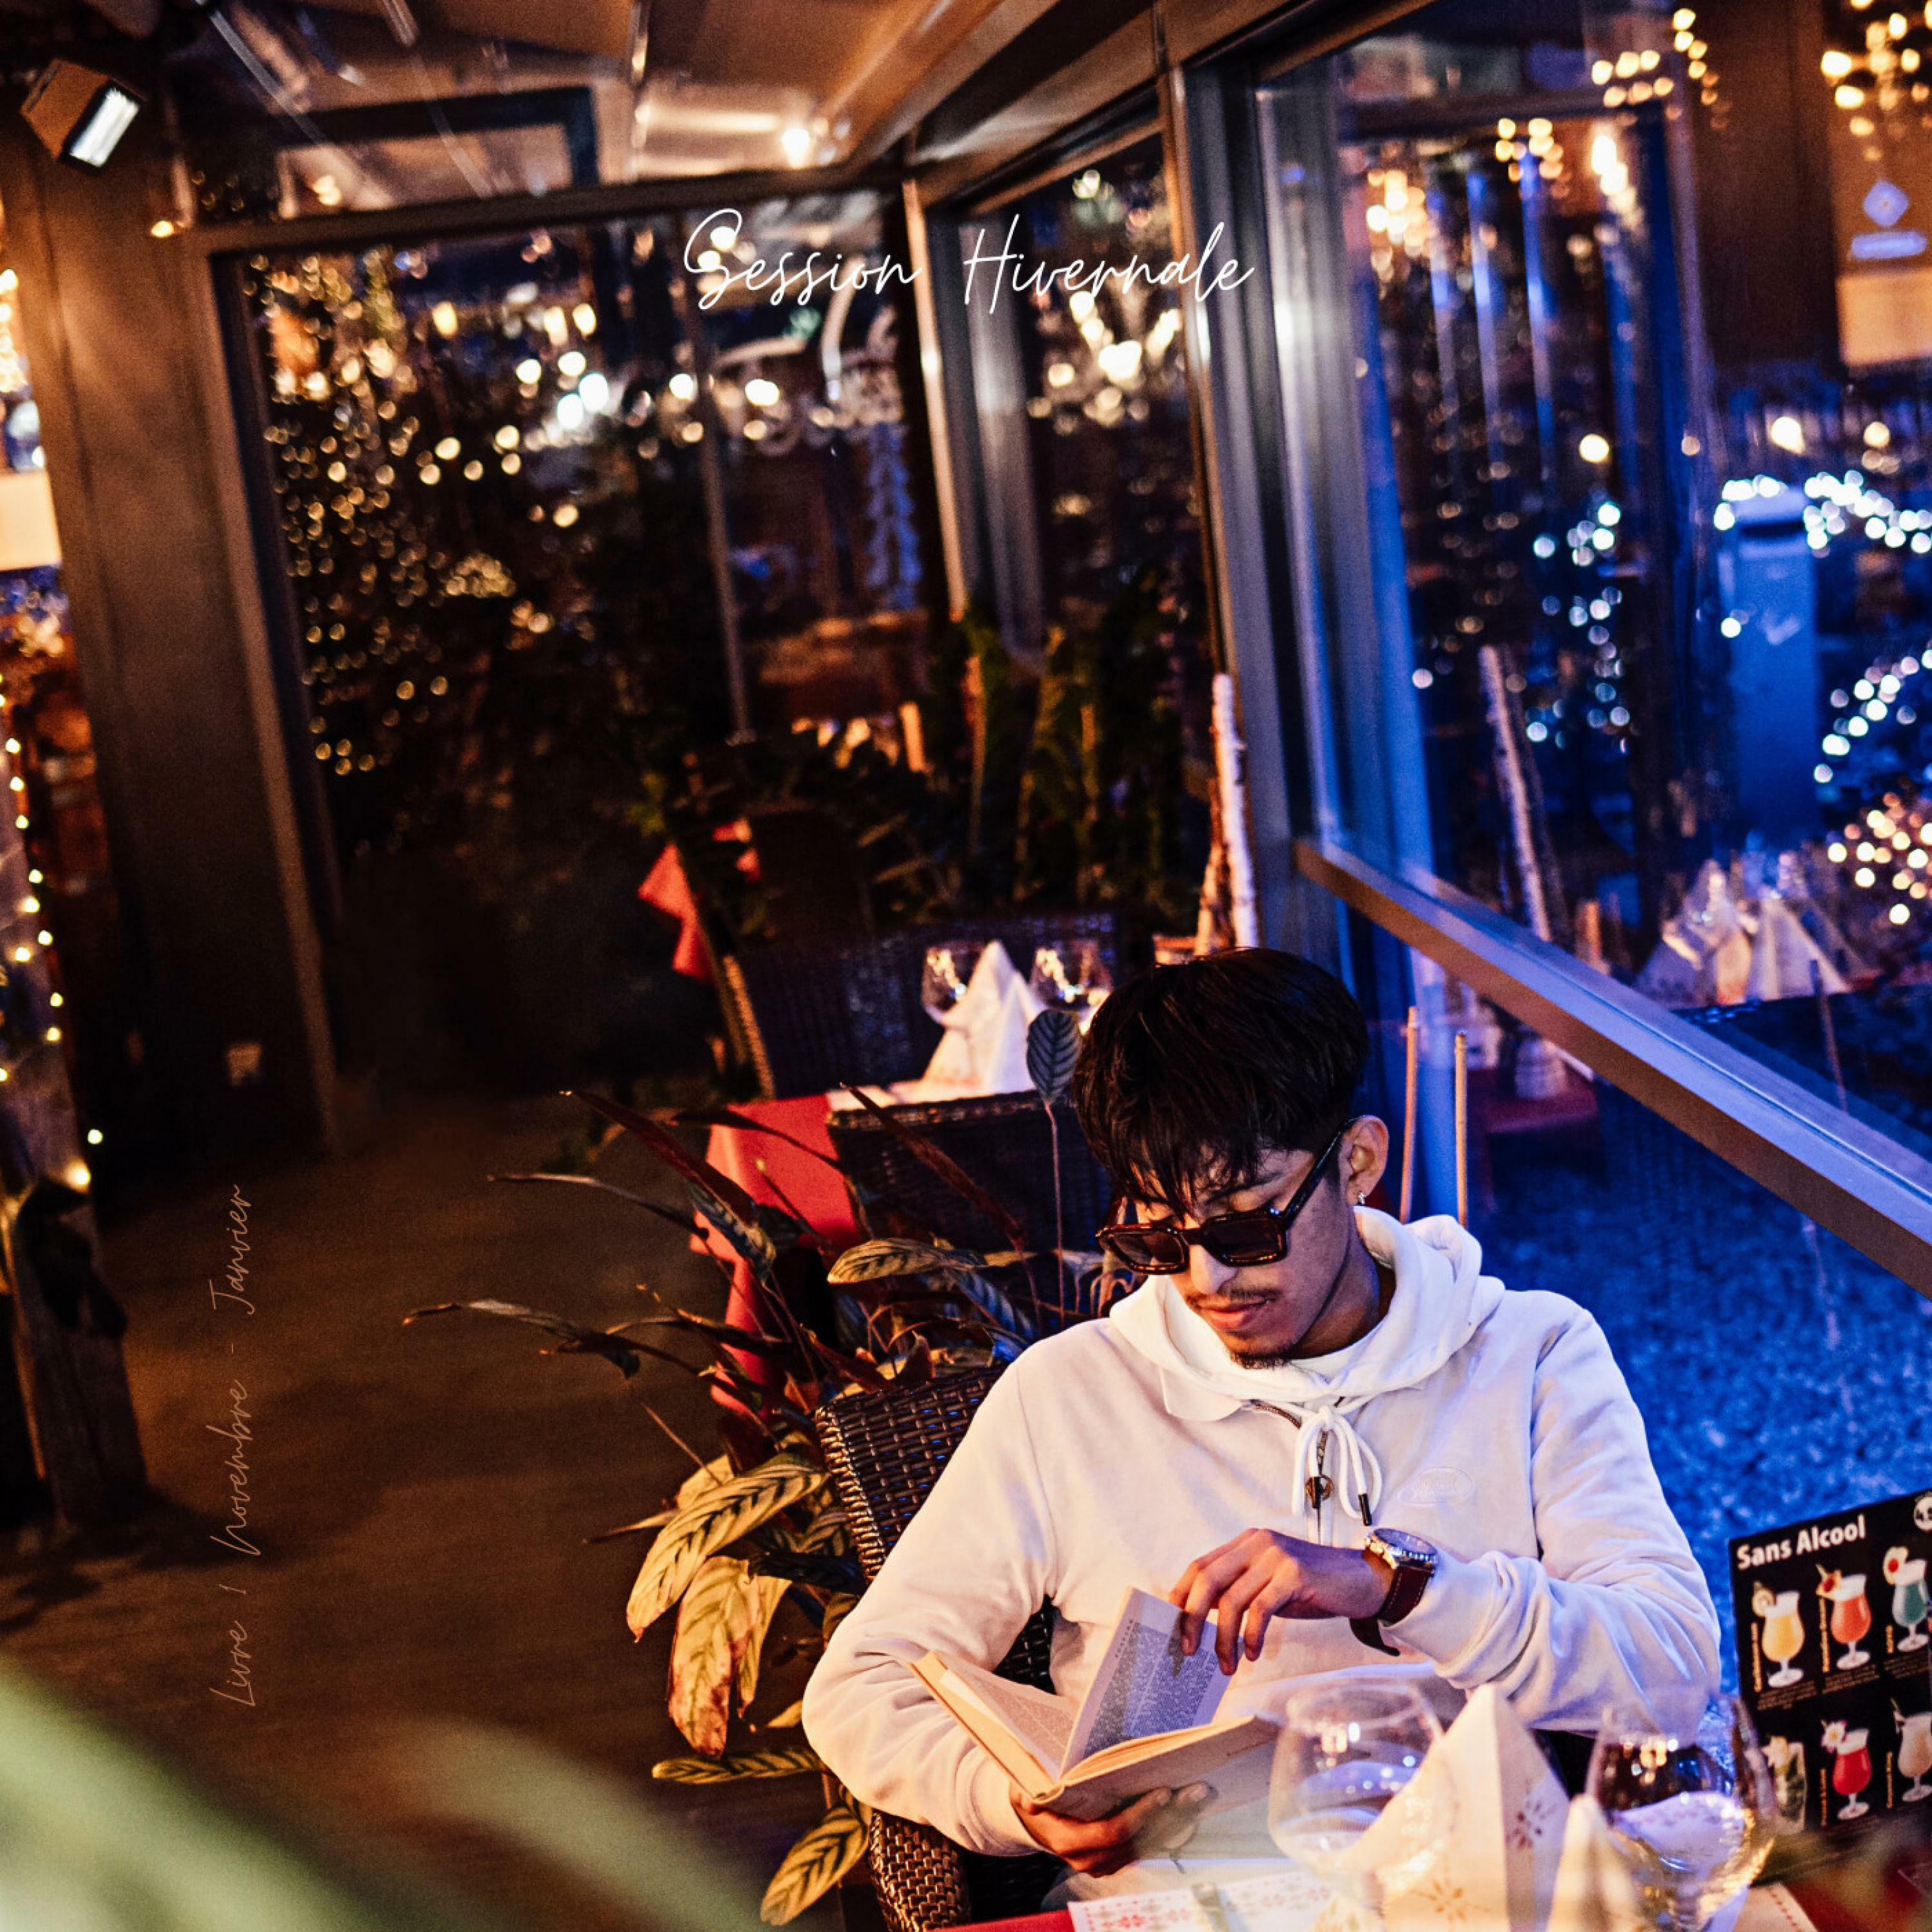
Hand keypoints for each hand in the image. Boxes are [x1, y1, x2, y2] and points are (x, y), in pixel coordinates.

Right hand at [1011, 1782, 1211, 1873]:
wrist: (1033, 1823)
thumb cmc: (1032, 1797)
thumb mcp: (1027, 1789)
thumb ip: (1032, 1792)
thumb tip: (1029, 1796)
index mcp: (1068, 1842)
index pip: (1113, 1833)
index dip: (1140, 1815)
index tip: (1163, 1791)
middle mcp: (1090, 1859)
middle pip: (1140, 1840)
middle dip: (1172, 1815)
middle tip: (1199, 1789)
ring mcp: (1106, 1862)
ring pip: (1150, 1845)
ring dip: (1179, 1821)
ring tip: (1203, 1795)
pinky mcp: (1118, 1858)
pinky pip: (1149, 1846)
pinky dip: (1171, 1828)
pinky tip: (1190, 1810)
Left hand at [1171, 1529, 1389, 1671]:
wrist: (1362, 1580)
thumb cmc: (1313, 1586)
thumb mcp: (1270, 1582)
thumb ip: (1241, 1590)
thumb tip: (1203, 1619)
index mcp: (1246, 1543)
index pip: (1200, 1565)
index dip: (1181, 1595)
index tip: (1171, 1624)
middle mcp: (1256, 1543)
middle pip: (1207, 1579)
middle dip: (1192, 1617)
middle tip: (1189, 1649)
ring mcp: (1276, 1556)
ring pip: (1233, 1599)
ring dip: (1224, 1638)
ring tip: (1227, 1664)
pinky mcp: (1295, 1574)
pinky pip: (1261, 1609)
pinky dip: (1252, 1636)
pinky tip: (1254, 1654)